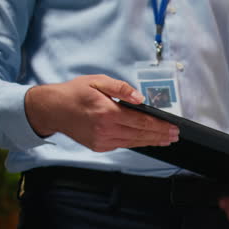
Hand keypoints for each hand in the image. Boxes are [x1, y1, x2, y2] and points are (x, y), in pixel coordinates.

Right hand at [24, 74, 178, 151]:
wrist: (53, 109)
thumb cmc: (75, 93)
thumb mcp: (97, 81)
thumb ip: (121, 89)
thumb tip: (140, 99)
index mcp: (107, 113)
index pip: (141, 122)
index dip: (159, 126)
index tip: (173, 127)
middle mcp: (105, 130)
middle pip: (140, 135)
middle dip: (160, 135)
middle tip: (175, 135)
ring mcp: (102, 141)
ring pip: (133, 143)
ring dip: (151, 141)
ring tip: (165, 140)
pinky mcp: (99, 146)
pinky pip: (123, 145)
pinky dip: (136, 142)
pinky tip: (146, 140)